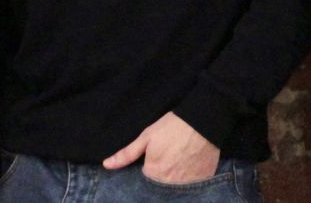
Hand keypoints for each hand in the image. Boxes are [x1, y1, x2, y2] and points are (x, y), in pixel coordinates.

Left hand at [102, 112, 218, 183]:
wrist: (202, 121)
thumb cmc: (173, 127)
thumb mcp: (147, 137)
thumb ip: (127, 154)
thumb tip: (107, 165)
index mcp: (154, 173)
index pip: (145, 182)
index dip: (148, 172)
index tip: (154, 162)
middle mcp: (170, 183)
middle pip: (161, 187)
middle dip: (162, 177)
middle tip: (168, 160)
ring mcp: (188, 183)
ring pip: (176, 189)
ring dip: (175, 180)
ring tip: (179, 163)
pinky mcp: (203, 180)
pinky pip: (193, 187)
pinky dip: (190, 180)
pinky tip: (190, 166)